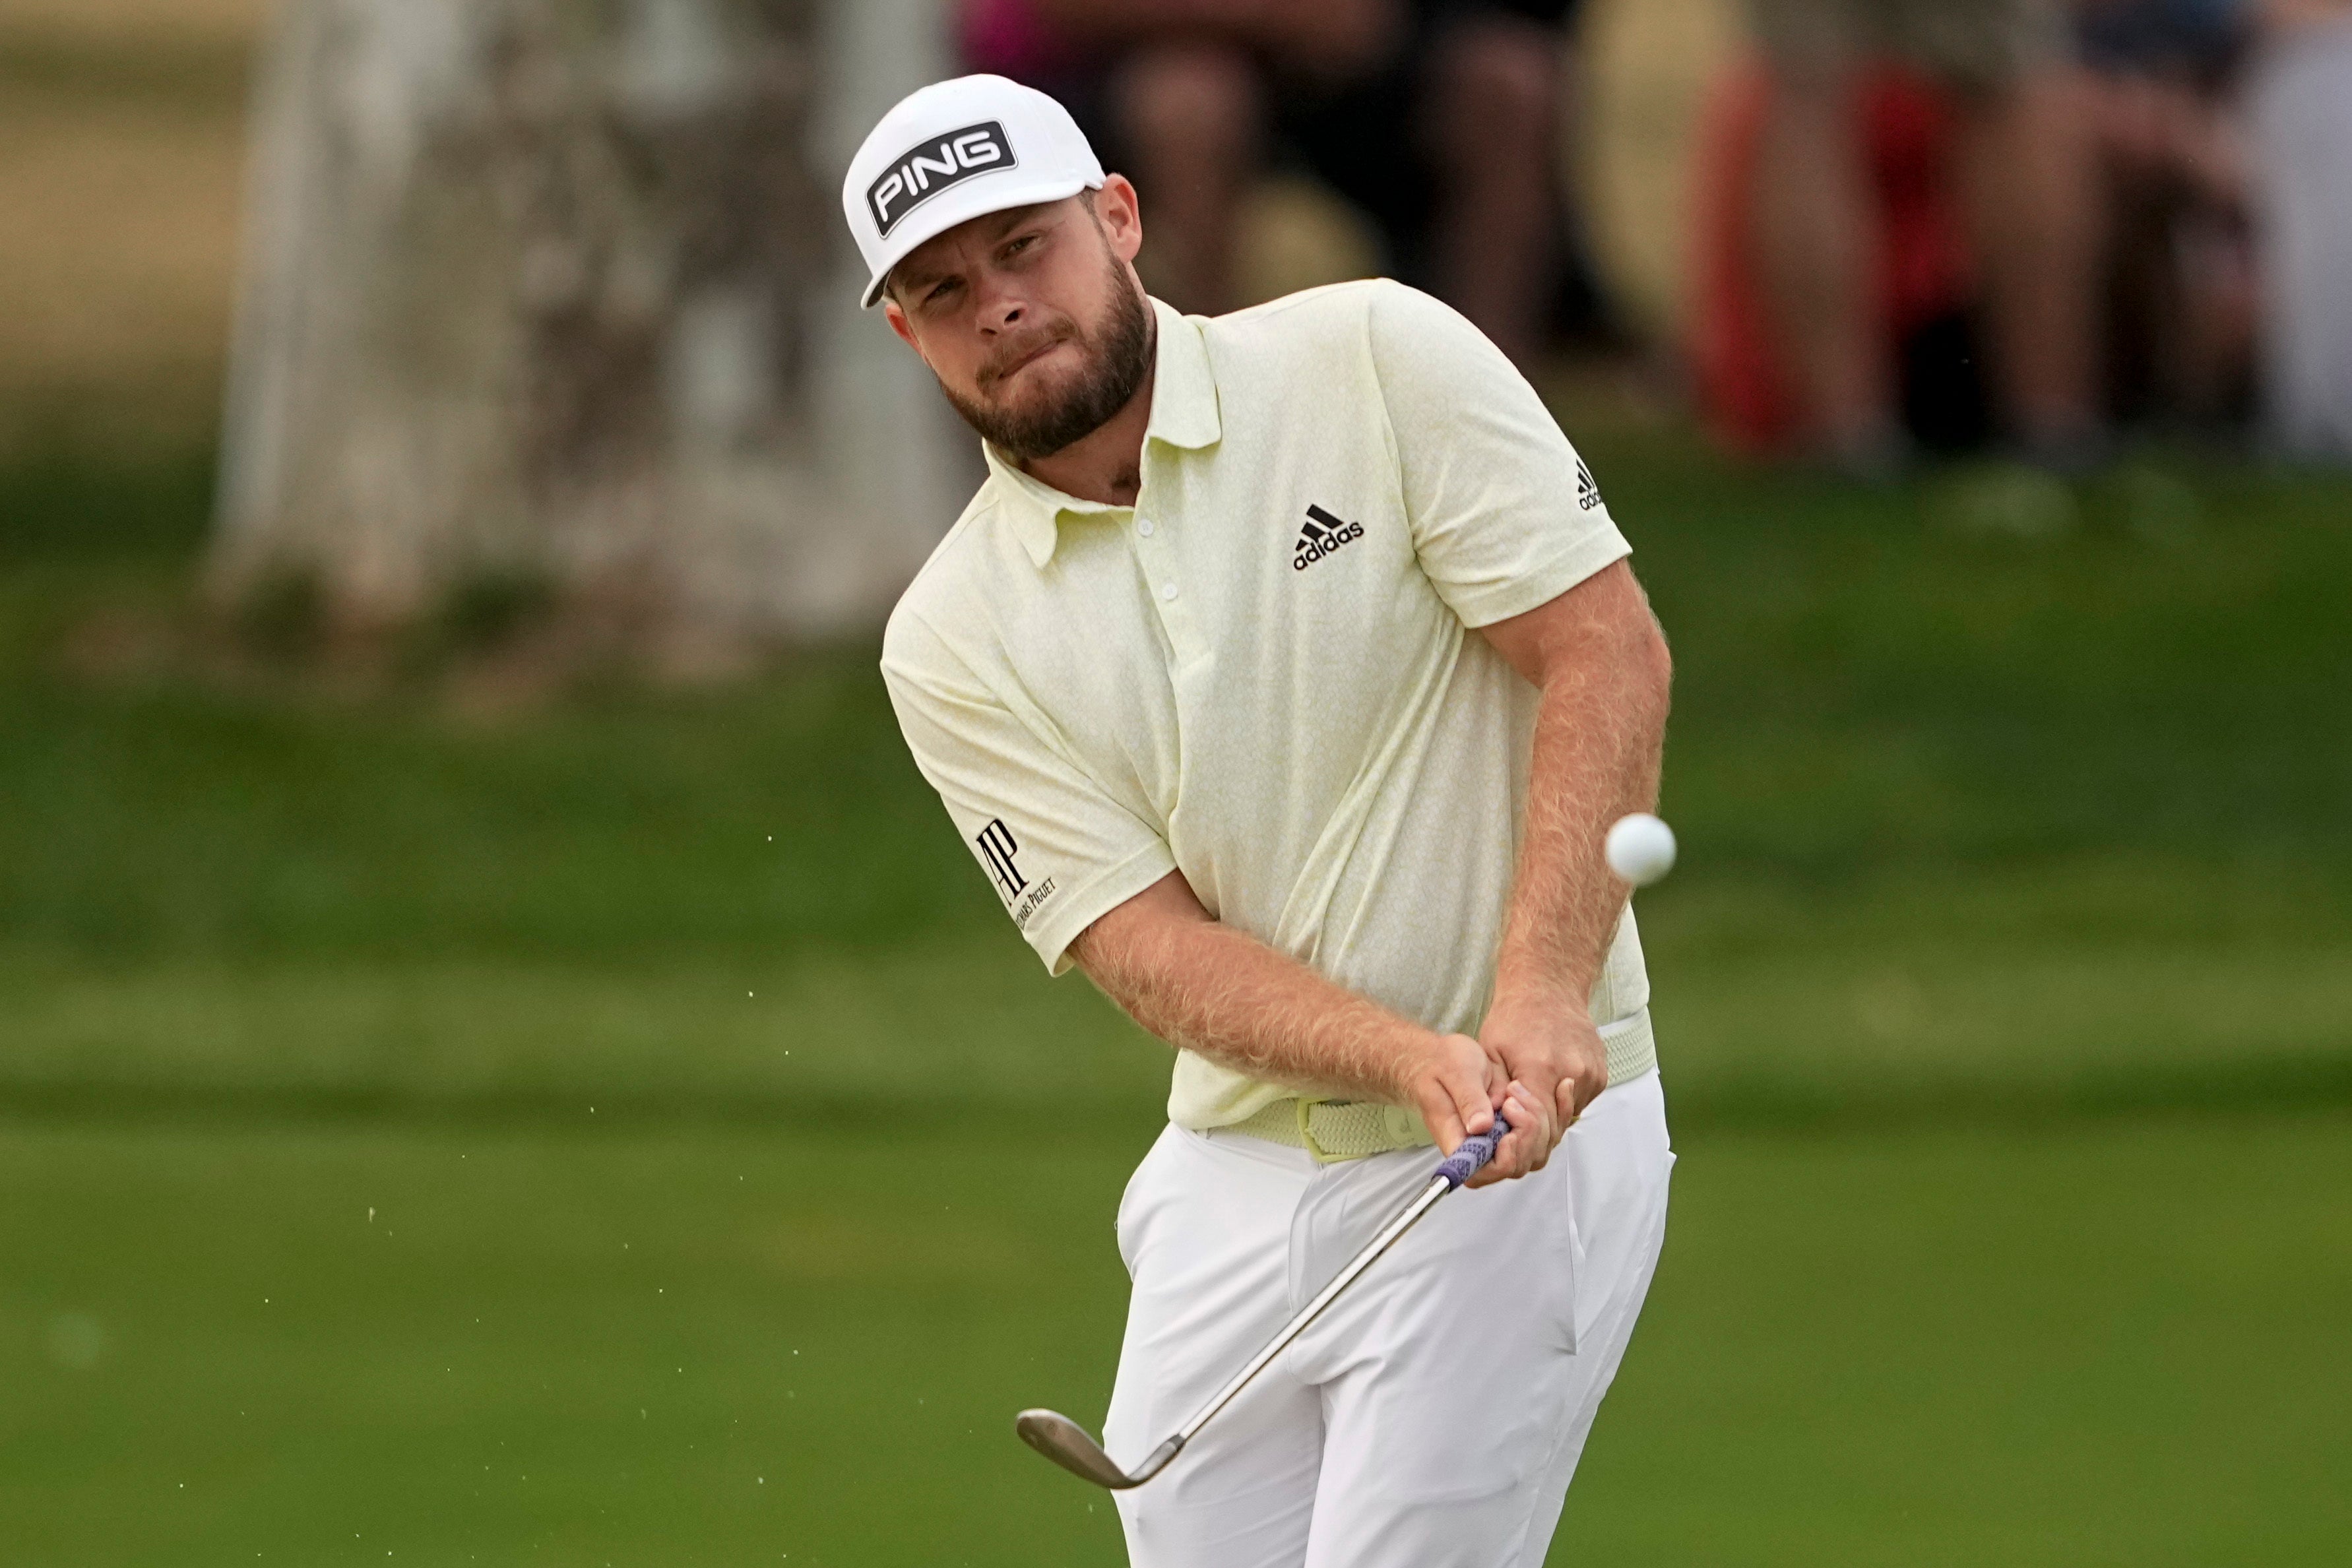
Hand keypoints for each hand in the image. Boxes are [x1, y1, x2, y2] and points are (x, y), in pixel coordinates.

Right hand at [1392, 1033, 1557, 1188]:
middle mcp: (1480, 1146)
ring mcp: (1499, 1138)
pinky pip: (1545, 1131)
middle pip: (1518, 1163)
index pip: (1485, 1172)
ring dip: (1541, 1118)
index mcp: (1459, 1140)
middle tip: (1515, 1097)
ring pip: (1536, 1148)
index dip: (1506, 1160)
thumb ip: (1468, 1100)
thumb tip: (1480, 1127)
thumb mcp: (1454, 1073)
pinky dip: (1559, 1109)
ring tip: (1520, 1089)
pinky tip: (1563, 1088)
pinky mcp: (1513, 1126)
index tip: (1510, 1133)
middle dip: (1528, 1131)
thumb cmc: (1440, 1064)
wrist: (1438, 1058)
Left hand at [1471, 986, 1607, 1186]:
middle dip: (1530, 1135)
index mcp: (1541, 1068)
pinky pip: (1579, 1105)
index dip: (1518, 1137)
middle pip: (1555, 1129)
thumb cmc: (1514, 1016)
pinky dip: (1560, 1105)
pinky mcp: (1600, 1075)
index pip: (1537, 1127)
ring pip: (1567, 1119)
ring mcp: (1591, 1075)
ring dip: (1547, 1119)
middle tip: (1511, 1125)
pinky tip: (1545, 1087)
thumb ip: (1492, 1093)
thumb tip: (1490, 1128)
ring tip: (1526, 1101)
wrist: (1548, 987)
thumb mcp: (1490, 1052)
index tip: (1503, 1130)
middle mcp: (1572, 1073)